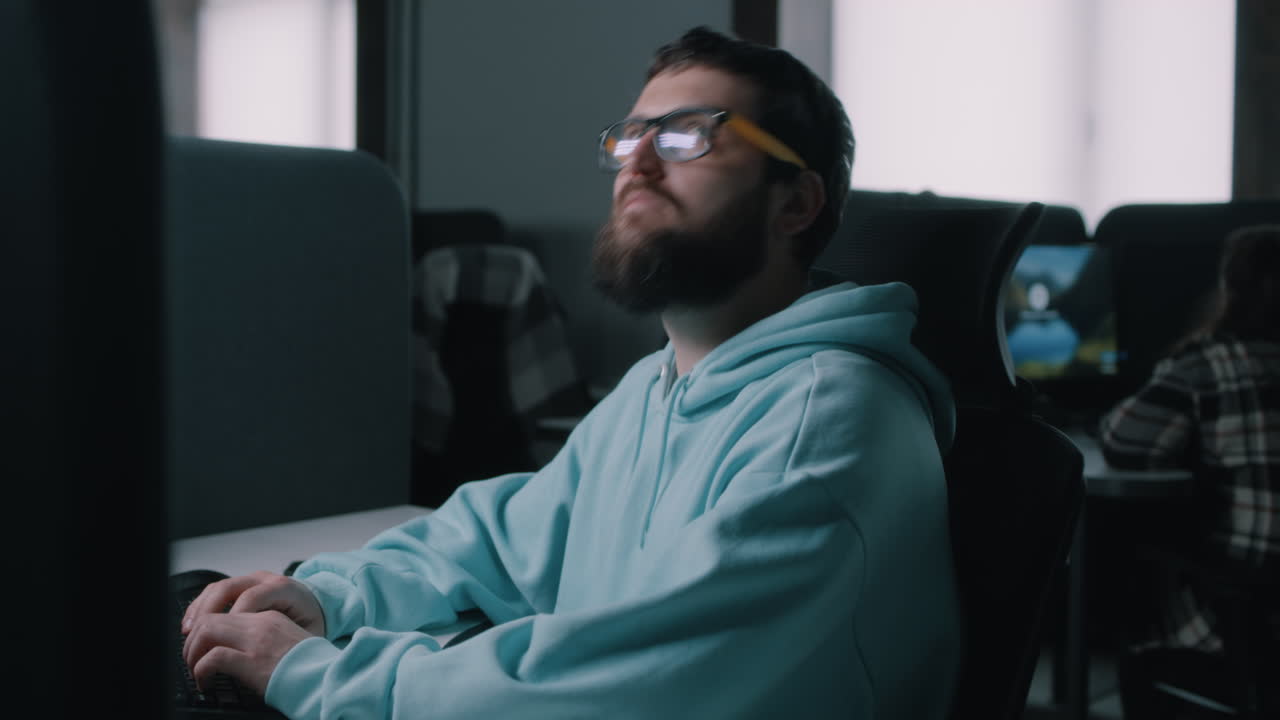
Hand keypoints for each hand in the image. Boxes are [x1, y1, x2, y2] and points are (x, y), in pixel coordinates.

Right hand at [182, 570, 325, 636]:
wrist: (315, 603)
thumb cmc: (310, 621)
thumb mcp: (309, 632)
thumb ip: (291, 640)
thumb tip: (273, 660)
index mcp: (284, 589)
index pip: (253, 598)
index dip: (235, 617)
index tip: (223, 641)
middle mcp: (265, 580)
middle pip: (229, 587)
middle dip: (209, 612)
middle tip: (196, 636)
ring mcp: (250, 581)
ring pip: (218, 587)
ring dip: (200, 609)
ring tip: (189, 632)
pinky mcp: (240, 586)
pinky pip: (214, 591)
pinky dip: (200, 606)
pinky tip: (192, 625)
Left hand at [183, 610, 313, 695]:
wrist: (326, 677)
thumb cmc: (310, 666)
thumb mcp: (288, 641)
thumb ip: (265, 636)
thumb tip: (238, 649)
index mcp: (269, 617)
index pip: (225, 612)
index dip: (204, 627)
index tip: (199, 645)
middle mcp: (260, 623)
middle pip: (209, 618)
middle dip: (191, 639)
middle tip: (189, 659)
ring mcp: (255, 640)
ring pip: (205, 632)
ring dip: (192, 653)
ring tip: (195, 670)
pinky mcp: (252, 661)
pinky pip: (212, 658)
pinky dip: (201, 671)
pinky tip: (206, 683)